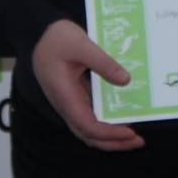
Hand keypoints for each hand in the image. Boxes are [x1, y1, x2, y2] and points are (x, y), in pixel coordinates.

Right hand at [31, 19, 144, 151]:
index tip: (130, 132)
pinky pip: (90, 116)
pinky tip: (122, 115)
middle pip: (89, 135)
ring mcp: (70, 102)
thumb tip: (125, 80)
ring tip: (133, 135)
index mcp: (66, 96)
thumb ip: (103, 63)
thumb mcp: (82, 45)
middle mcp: (67, 105)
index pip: (88, 126)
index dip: (109, 134)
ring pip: (89, 128)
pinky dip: (106, 122)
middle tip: (138, 141)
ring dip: (110, 136)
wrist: (38, 34)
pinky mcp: (75, 96)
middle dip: (113, 142)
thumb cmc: (57, 39)